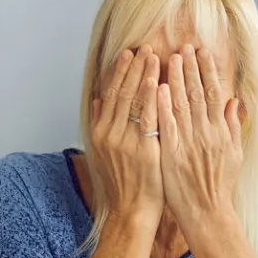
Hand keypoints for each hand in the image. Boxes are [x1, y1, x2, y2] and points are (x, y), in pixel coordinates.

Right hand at [91, 45, 162, 222]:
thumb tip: (97, 100)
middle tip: (143, 46)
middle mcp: (110, 133)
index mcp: (100, 132)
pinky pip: (149, 118)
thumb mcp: (104, 152)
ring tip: (154, 55)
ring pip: (134, 100)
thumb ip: (100, 124)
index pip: (109, 94)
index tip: (127, 53)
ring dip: (144, 75)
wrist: (131, 211)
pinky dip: (153, 98)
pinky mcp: (144, 150)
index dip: (118, 71)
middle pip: (121, 92)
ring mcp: (126, 141)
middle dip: (133, 67)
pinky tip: (160, 82)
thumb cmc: (123, 183)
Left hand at [156, 44, 242, 227]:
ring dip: (177, 79)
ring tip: (171, 58)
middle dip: (191, 67)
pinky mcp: (172, 155)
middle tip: (185, 46)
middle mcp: (207, 134)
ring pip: (182, 104)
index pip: (215, 93)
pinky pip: (167, 127)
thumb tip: (235, 102)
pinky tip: (158, 88)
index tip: (203, 52)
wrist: (208, 213)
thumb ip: (234, 126)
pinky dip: (163, 107)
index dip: (209, 71)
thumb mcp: (234, 154)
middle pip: (198, 93)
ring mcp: (189, 144)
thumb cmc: (220, 186)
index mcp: (221, 132)